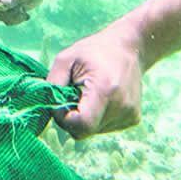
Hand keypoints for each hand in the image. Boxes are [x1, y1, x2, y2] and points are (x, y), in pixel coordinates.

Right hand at [0, 0, 44, 24]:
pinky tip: (24, 13)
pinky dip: (17, 19)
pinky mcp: (5, 11)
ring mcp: (1, 4)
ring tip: (24, 10)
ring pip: (2, 18)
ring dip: (15, 17)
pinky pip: (7, 21)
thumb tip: (3, 2)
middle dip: (9, 14)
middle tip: (22, 9)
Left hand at [46, 23, 145, 138]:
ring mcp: (130, 115)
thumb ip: (53, 84)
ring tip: (89, 94)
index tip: (61, 102)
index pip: (81, 124)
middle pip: (85, 131)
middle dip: (72, 118)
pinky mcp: (133, 119)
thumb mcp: (65, 59)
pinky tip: (101, 99)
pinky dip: (97, 117)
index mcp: (105, 90)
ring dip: (85, 117)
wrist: (130, 48)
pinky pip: (104, 127)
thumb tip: (47, 107)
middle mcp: (122, 106)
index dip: (64, 119)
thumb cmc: (94, 51)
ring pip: (93, 131)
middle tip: (73, 95)